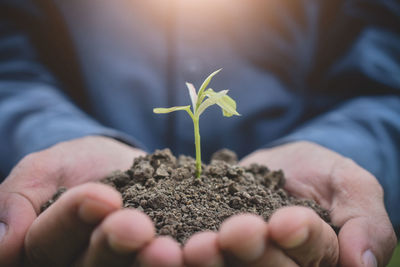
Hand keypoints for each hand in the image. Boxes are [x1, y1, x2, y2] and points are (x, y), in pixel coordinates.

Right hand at [0, 136, 182, 266]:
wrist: (121, 165)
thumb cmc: (77, 166)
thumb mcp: (45, 170)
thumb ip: (19, 198)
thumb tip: (4, 248)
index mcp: (50, 253)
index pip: (51, 245)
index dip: (73, 220)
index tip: (102, 196)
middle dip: (115, 246)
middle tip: (138, 226)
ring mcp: (128, 266)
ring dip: (156, 262)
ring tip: (179, 247)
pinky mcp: (165, 258)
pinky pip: (177, 262)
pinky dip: (193, 257)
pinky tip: (211, 244)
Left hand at [183, 141, 396, 266]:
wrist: (278, 164)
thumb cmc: (321, 172)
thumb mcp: (351, 185)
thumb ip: (365, 220)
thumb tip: (362, 264)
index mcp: (314, 259)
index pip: (311, 255)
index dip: (300, 239)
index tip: (284, 221)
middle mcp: (275, 265)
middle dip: (250, 253)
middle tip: (230, 234)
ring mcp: (236, 258)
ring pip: (225, 266)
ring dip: (207, 259)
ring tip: (193, 246)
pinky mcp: (203, 243)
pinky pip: (191, 248)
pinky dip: (175, 247)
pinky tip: (159, 239)